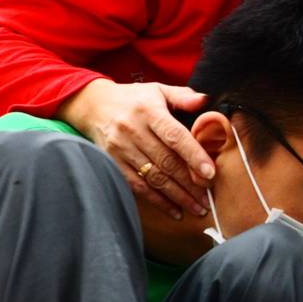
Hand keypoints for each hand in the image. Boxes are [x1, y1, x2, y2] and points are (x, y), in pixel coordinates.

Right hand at [60, 78, 213, 218]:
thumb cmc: (133, 99)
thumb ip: (183, 96)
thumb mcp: (157, 90)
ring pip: (154, 178)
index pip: (174, 136)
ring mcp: (121, 149)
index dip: (193, 155)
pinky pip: (138, 187)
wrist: (92, 106)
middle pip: (166, 162)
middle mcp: (133, 131)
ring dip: (178, 196)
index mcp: (148, 111)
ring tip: (198, 208)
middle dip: (190, 184)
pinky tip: (176, 211)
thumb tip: (206, 102)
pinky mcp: (113, 164)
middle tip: (209, 199)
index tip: (210, 173)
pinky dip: (158, 202)